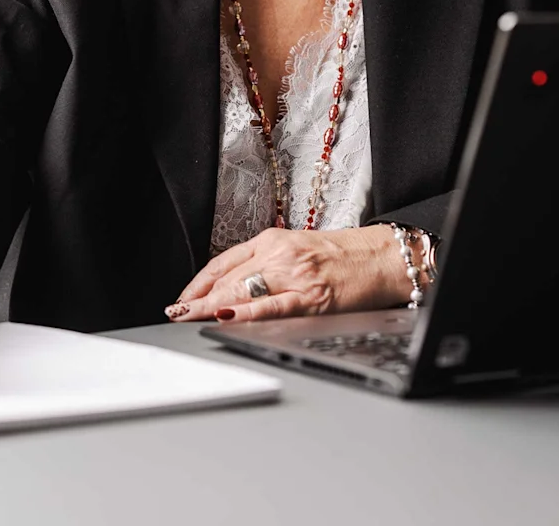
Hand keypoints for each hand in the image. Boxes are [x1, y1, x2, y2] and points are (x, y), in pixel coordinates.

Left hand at [165, 226, 409, 323]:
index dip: (198, 283)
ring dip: (211, 307)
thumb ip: (265, 265)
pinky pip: (272, 307)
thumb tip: (230, 290)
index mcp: (273, 240)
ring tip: (188, 318)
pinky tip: (227, 317)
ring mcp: (295, 275)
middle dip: (197, 299)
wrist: (382, 257)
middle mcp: (279, 254)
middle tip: (176, 313)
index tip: (181, 298)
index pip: (224, 262)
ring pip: (243, 291)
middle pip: (228, 279)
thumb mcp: (296, 250)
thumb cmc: (343, 257)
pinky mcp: (312, 297)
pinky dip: (247, 313)